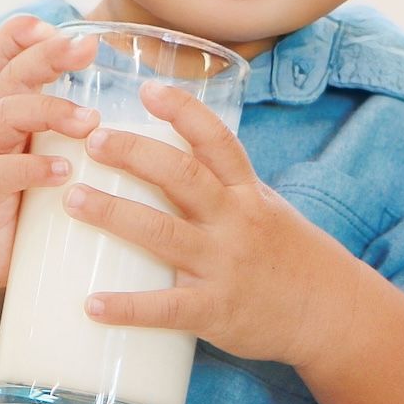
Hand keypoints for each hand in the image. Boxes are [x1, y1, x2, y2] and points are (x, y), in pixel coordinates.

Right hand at [0, 15, 100, 296]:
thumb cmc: (26, 198)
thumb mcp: (47, 151)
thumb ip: (81, 127)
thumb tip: (154, 109)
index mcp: (8, 106)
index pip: (5, 54)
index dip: (25, 34)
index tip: (62, 27)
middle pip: (12, 74)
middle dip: (48, 56)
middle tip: (87, 48)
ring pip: (5, 115)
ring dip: (49, 111)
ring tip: (89, 121)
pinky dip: (31, 169)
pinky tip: (62, 172)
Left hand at [64, 80, 358, 368]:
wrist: (333, 315)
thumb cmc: (288, 256)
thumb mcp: (264, 207)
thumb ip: (220, 184)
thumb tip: (163, 153)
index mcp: (247, 192)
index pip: (217, 140)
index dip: (184, 110)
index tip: (148, 88)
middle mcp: (236, 221)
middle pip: (182, 176)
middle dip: (134, 153)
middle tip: (91, 140)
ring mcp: (225, 265)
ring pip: (163, 233)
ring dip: (113, 213)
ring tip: (71, 199)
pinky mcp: (216, 311)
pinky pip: (166, 308)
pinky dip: (126, 306)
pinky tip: (89, 304)